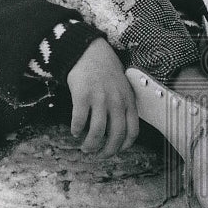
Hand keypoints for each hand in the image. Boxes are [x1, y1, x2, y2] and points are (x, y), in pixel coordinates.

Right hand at [66, 39, 138, 156]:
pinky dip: (77, 130)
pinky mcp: (82, 95)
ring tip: (86, 147)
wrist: (90, 52)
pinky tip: (75, 131)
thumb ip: (124, 106)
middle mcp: (116, 101)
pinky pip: (79, 120)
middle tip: (99, 155)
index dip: (125, 145)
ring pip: (97, 132)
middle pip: (116, 135)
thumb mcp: (123, 87)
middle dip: (107, 151)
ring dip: (91, 145)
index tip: (117, 150)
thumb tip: (120, 131)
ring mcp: (100, 98)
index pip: (133, 130)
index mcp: (128, 101)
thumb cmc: (106, 71)